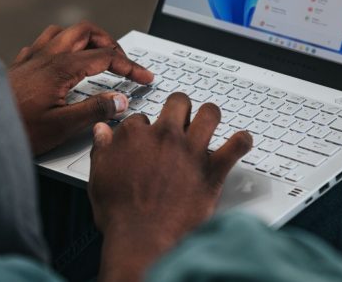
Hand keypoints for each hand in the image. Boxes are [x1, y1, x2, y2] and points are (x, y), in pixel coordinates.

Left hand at [8, 22, 153, 155]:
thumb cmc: (16, 130)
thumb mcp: (62, 126)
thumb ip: (94, 111)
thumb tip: (120, 100)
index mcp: (61, 67)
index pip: (106, 56)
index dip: (130, 66)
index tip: (144, 77)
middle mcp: (46, 55)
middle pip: (86, 31)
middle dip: (109, 42)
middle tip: (123, 62)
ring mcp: (31, 57)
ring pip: (63, 32)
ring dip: (85, 39)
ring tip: (97, 55)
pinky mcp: (19, 65)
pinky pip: (43, 42)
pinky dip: (61, 45)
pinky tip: (62, 61)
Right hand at [88, 93, 252, 281]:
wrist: (143, 239)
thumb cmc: (121, 214)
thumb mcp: (99, 177)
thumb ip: (102, 149)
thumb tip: (102, 132)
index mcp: (135, 136)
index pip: (141, 118)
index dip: (144, 128)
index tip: (146, 138)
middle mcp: (165, 136)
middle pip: (178, 103)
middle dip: (179, 108)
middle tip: (180, 119)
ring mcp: (191, 151)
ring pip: (210, 114)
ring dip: (210, 116)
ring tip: (209, 122)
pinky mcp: (212, 170)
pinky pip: (236, 146)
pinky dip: (242, 142)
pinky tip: (241, 142)